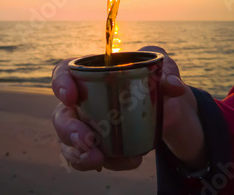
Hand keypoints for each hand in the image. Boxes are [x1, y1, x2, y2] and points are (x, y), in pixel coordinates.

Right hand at [51, 46, 205, 171]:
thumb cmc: (155, 81)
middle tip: (88, 140)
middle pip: (61, 114)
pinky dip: (104, 163)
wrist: (169, 110)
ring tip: (98, 160)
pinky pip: (87, 158)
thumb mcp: (164, 71)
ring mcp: (86, 126)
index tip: (71, 96)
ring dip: (78, 154)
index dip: (60, 83)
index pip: (63, 72)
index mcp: (90, 74)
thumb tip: (173, 86)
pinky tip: (127, 162)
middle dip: (69, 130)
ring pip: (68, 142)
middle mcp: (81, 101)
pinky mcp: (96, 147)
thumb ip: (168, 72)